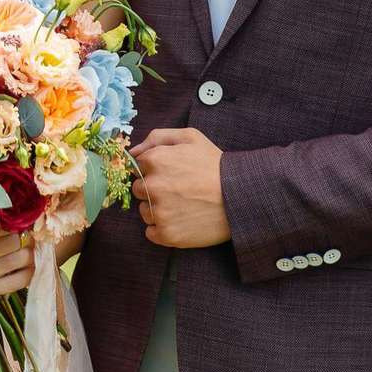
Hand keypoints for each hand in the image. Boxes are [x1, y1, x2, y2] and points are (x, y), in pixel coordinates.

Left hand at [132, 128, 230, 247]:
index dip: (155, 169)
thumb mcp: (190, 137)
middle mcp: (152, 186)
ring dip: (157, 209)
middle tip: (178, 190)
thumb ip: (157, 137)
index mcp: (156, 160)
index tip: (172, 173)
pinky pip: (151, 232)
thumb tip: (132, 153)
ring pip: (144, 211)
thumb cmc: (215, 164)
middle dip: (154, 189)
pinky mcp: (167, 234)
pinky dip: (162, 229)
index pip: (139, 166)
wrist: (240, 195)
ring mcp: (159, 212)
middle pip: (139, 190)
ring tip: (182, 205)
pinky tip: (180, 220)